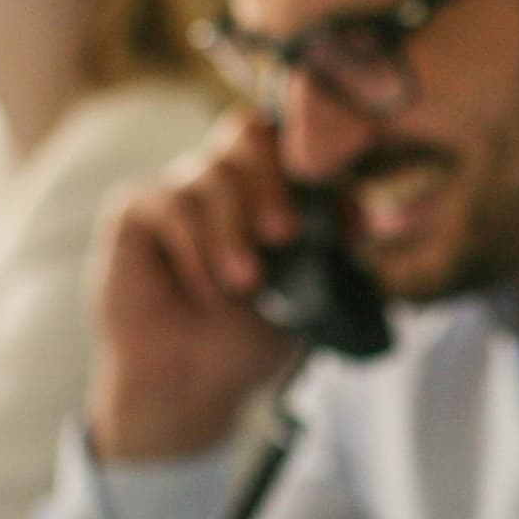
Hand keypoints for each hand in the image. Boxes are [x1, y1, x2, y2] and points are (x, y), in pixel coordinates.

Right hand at [87, 110, 306, 462]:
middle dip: (271, 182)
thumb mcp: (309, 295)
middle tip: (283, 235)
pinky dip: (193, 248)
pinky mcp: (135, 211)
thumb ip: (338, 248)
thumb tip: (382, 216)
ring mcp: (179, 191)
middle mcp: (224, 182)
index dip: (313, 163)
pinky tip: (202, 290)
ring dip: (231, 232)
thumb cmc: (249, 341)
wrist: (192, 387)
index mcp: (269, 191)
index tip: (339, 211)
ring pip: (211, 172)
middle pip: (248, 132)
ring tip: (242, 285)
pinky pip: (169, 203)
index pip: (291, 141)